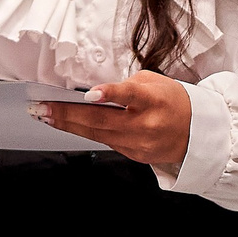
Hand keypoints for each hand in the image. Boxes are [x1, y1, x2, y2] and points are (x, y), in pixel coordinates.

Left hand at [34, 70, 191, 169]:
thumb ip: (127, 85)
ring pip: (97, 134)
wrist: (196, 132)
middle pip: (102, 120)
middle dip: (67, 114)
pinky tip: (66, 125)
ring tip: (45, 115)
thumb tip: (96, 93)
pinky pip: (104, 141)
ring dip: (68, 125)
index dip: (110, 93)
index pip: (131, 95)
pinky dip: (84, 132)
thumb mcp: (156, 82)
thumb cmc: (173, 101)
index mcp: (155, 100)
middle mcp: (146, 124)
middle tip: (41, 107)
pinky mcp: (134, 155)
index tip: (90, 94)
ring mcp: (139, 143)